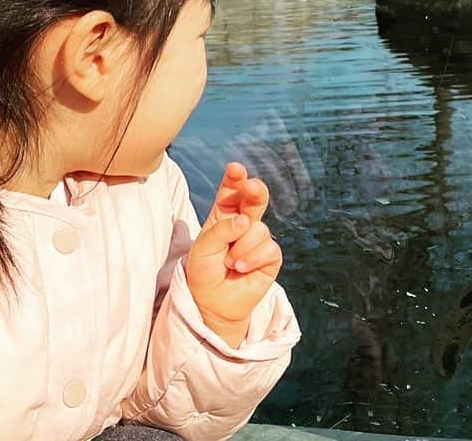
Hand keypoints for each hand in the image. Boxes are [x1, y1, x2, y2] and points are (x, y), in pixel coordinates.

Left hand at [185, 163, 282, 347]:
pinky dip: (252, 259)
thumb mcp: (201, 249)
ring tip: (229, 263)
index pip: (231, 191)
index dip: (235, 178)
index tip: (235, 168)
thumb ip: (220, 230)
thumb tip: (246, 220)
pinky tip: (241, 269)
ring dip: (240, 248)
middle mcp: (244, 222)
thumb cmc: (203, 272)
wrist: (213, 303)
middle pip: (255, 198)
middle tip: (252, 187)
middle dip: (255, 190)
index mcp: (224, 214)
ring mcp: (258, 238)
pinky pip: (268, 248)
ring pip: (258, 230)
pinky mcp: (270, 256)